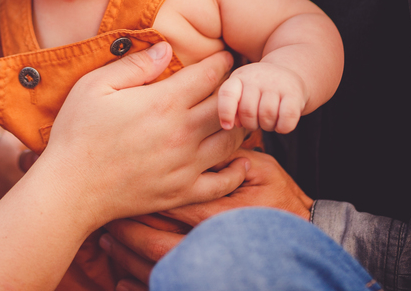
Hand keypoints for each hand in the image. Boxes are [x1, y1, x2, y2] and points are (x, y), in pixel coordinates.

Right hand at [32, 43, 249, 229]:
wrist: (69, 189)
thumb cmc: (77, 133)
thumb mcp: (95, 86)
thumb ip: (135, 65)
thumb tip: (166, 47)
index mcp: (163, 102)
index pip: (209, 75)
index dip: (222, 62)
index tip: (226, 56)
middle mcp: (182, 133)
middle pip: (228, 106)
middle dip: (236, 90)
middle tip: (238, 83)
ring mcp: (185, 166)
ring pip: (232, 141)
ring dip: (239, 124)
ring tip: (238, 114)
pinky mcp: (182, 192)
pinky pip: (222, 184)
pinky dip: (236, 172)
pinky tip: (240, 160)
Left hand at [100, 150, 312, 285]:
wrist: (305, 233)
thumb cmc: (278, 195)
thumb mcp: (260, 168)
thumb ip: (226, 153)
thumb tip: (196, 135)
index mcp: (219, 211)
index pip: (171, 203)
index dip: (143, 194)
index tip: (120, 179)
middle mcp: (210, 243)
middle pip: (156, 239)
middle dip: (128, 228)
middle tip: (104, 214)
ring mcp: (207, 264)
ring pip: (157, 264)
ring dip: (128, 254)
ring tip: (106, 239)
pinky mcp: (205, 277)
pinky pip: (166, 283)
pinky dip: (139, 283)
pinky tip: (120, 277)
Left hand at [217, 61, 307, 132]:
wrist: (287, 73)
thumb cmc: (258, 89)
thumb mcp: (241, 91)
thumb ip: (231, 107)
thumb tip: (230, 124)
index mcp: (239, 77)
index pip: (227, 93)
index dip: (225, 112)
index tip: (228, 126)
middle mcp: (257, 77)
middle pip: (248, 111)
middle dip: (251, 124)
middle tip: (257, 121)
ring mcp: (276, 84)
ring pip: (267, 116)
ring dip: (268, 126)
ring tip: (269, 120)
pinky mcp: (294, 93)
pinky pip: (287, 118)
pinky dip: (283, 127)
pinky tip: (281, 124)